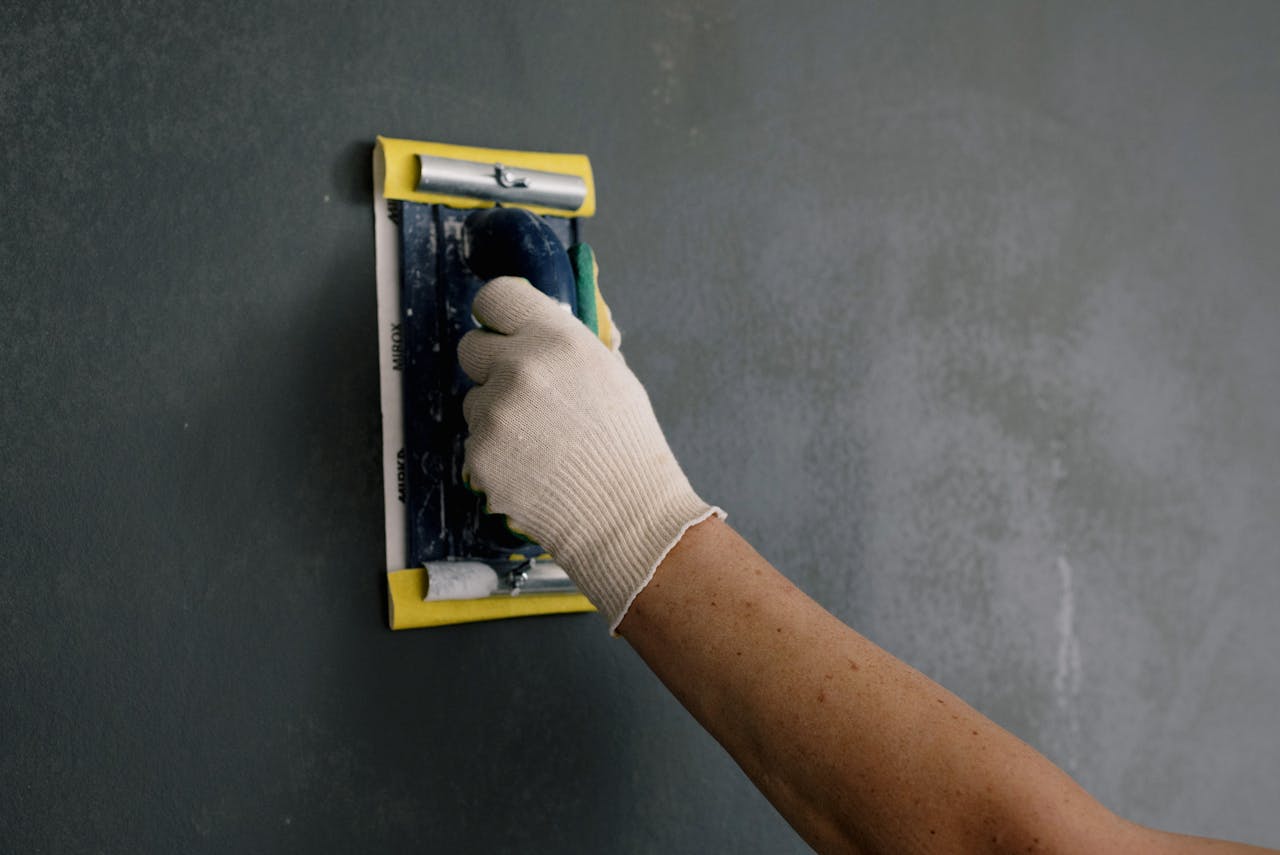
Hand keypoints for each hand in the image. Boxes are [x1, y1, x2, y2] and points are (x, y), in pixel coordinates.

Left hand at [458, 276, 721, 630]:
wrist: (626, 514)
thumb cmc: (627, 445)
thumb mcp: (612, 374)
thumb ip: (569, 344)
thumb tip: (540, 326)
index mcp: (557, 339)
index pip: (496, 297)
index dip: (497, 315)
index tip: (501, 328)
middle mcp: (520, 368)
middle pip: (471, 347)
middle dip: (491, 366)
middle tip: (523, 393)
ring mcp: (496, 413)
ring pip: (475, 401)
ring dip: (498, 416)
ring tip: (542, 444)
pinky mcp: (479, 454)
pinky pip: (475, 442)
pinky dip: (497, 455)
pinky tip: (532, 469)